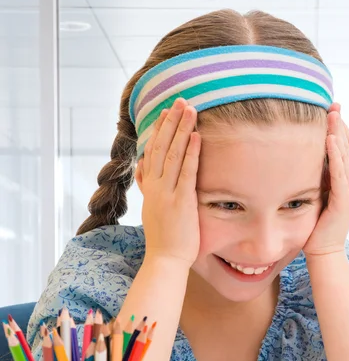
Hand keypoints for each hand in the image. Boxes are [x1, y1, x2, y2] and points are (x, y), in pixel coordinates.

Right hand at [135, 98, 200, 266]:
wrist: (164, 260)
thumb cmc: (163, 238)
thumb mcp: (151, 208)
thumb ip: (146, 185)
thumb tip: (141, 166)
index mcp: (150, 187)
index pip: (153, 152)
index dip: (160, 130)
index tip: (166, 113)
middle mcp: (156, 186)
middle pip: (162, 147)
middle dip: (171, 123)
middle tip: (180, 101)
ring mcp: (168, 193)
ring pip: (173, 155)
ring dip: (182, 130)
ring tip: (190, 109)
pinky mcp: (181, 202)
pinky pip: (187, 172)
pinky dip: (191, 153)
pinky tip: (196, 136)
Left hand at [303, 103, 348, 256]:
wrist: (323, 251)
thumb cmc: (316, 224)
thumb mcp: (316, 193)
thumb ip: (315, 176)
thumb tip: (298, 156)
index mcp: (347, 180)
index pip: (347, 147)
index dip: (341, 127)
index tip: (330, 108)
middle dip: (341, 124)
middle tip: (332, 104)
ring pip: (348, 155)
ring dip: (340, 133)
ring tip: (331, 115)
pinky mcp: (345, 200)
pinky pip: (342, 173)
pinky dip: (337, 155)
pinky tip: (329, 140)